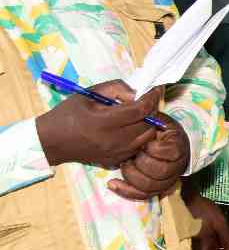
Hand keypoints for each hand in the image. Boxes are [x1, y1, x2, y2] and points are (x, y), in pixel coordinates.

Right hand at [35, 81, 161, 169]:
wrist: (51, 142)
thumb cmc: (68, 114)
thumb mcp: (89, 94)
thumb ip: (116, 88)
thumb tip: (137, 93)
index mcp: (104, 122)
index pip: (140, 110)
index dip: (152, 97)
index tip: (157, 89)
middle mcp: (112, 140)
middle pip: (148, 125)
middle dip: (152, 110)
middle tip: (146, 102)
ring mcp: (115, 153)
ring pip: (147, 138)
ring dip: (148, 124)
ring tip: (139, 115)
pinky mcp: (115, 161)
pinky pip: (138, 148)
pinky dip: (140, 137)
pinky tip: (131, 128)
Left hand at [111, 115, 190, 201]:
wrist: (168, 144)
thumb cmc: (157, 128)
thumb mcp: (156, 116)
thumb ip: (149, 109)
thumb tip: (137, 99)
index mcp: (177, 144)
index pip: (170, 151)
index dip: (154, 148)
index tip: (143, 142)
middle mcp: (176, 164)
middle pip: (160, 171)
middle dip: (142, 163)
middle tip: (132, 154)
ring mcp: (167, 179)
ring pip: (150, 186)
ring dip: (133, 176)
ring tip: (124, 164)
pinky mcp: (155, 189)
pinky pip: (142, 195)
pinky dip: (126, 191)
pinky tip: (112, 183)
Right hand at [182, 185, 228, 249]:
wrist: (181, 201)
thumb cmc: (202, 211)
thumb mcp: (219, 223)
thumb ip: (228, 240)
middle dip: (219, 244)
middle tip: (222, 231)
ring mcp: (187, 247)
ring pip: (204, 249)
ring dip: (210, 241)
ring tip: (213, 229)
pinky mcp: (182, 241)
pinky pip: (197, 244)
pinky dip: (203, 239)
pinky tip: (204, 230)